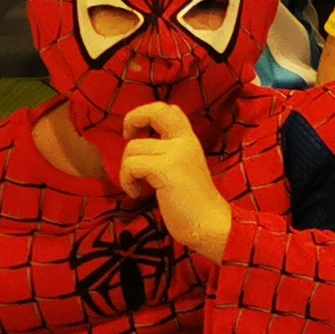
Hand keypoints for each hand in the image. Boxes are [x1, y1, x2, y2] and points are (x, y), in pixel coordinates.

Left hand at [115, 103, 231, 259]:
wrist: (208, 225)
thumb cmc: (191, 203)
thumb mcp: (183, 168)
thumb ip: (170, 151)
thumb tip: (145, 139)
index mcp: (189, 140)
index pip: (169, 109)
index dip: (146, 114)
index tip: (140, 135)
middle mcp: (185, 141)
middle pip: (156, 109)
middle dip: (133, 118)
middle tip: (128, 137)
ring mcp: (177, 154)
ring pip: (133, 147)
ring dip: (126, 169)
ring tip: (137, 185)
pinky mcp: (167, 170)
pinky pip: (132, 165)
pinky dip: (127, 180)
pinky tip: (137, 193)